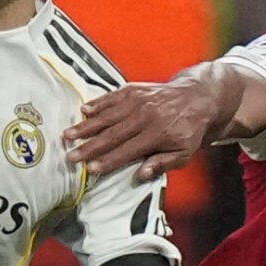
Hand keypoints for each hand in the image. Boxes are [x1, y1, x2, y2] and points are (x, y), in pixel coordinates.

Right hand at [64, 78, 231, 181]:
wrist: (197, 97)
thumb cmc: (189, 130)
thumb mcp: (184, 153)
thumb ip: (162, 163)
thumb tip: (141, 175)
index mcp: (157, 134)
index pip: (126, 150)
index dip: (107, 161)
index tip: (90, 169)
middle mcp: (145, 116)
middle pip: (112, 134)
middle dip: (89, 147)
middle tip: (71, 156)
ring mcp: (138, 101)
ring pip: (108, 116)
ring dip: (86, 126)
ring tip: (68, 135)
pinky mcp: (134, 90)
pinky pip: (112, 97)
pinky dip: (97, 104)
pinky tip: (83, 111)